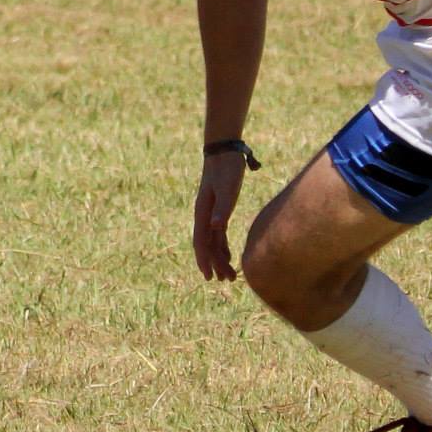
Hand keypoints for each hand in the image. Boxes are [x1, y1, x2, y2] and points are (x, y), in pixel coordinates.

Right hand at [192, 152, 245, 281]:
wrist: (224, 150)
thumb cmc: (226, 169)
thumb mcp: (227, 188)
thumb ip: (222, 208)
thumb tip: (216, 227)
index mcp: (203, 212)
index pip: (201, 242)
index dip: (204, 260)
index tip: (209, 277)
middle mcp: (204, 215)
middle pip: (207, 245)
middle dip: (215, 264)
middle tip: (227, 281)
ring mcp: (211, 212)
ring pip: (213, 241)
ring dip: (220, 258)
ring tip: (230, 275)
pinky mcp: (220, 208)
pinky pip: (219, 234)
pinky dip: (223, 246)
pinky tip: (230, 255)